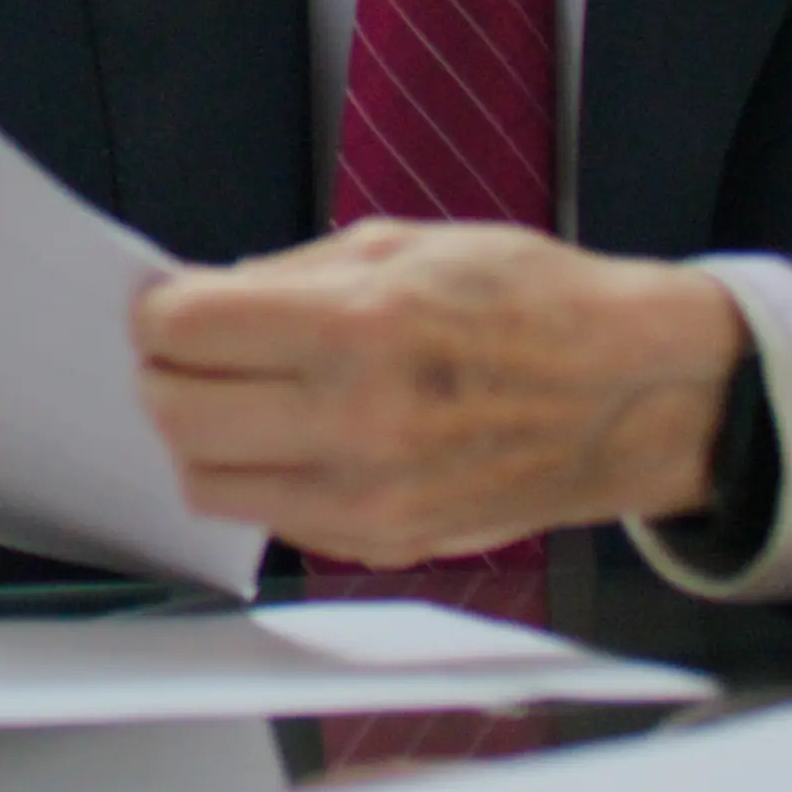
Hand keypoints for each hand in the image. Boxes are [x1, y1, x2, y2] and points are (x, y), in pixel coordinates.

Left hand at [130, 224, 744, 563]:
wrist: (633, 393)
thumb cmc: (530, 304)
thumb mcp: (406, 245)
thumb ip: (289, 276)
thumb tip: (196, 298)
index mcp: (359, 328)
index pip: (184, 330)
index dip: (158, 313)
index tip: (167, 307)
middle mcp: (359, 423)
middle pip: (174, 413)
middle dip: (164, 373)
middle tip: (189, 352)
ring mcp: (370, 498)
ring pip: (206, 482)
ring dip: (202, 435)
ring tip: (240, 398)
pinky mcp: (384, 546)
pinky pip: (270, 519)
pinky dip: (261, 478)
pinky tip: (298, 437)